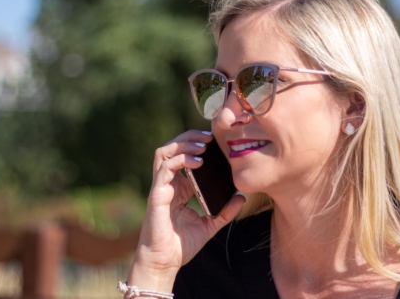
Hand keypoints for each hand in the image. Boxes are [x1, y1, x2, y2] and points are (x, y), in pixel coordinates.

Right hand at [127, 130, 245, 291]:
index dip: (197, 144)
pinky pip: (165, 168)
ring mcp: (161, 187)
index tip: (216, 140)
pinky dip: (181, 160)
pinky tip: (197, 161)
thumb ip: (225, 211)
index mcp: (179, 187)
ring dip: (183, 143)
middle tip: (210, 136)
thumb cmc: (181, 245)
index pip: (183, 156)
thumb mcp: (209, 225)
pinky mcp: (157, 194)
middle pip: (172, 147)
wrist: (164, 262)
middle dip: (190, 137)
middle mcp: (168, 183)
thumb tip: (242, 197)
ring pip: (164, 152)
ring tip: (203, 145)